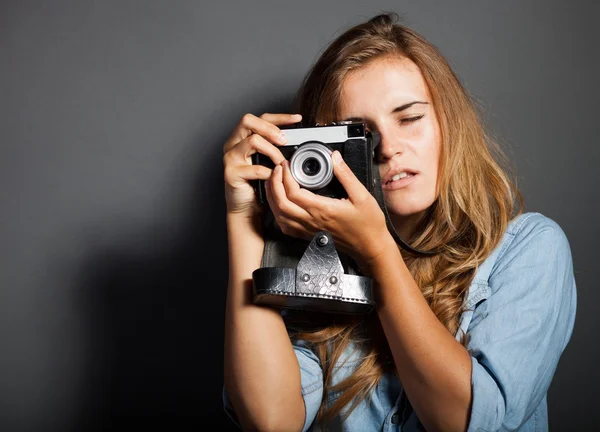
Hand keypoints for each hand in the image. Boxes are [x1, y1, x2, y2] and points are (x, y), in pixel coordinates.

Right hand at [223, 113, 301, 215]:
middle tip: (284, 140)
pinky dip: (268, 173)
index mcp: (242, 137)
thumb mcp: (269, 161)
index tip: (297, 119)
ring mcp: (230, 158)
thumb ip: (275, 148)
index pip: (260, 118)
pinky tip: (274, 177)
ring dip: (272, 151)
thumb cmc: (259, 184)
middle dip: (270, 128)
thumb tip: (295, 138)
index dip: (280, 117)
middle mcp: (233, 144)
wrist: (246, 208)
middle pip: (248, 120)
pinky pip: (254, 168)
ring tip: (281, 163)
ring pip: (252, 141)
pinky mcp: (231, 173)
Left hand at [265, 150, 394, 266]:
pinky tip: (279, 205)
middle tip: (278, 169)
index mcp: (323, 210)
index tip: (287, 164)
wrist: (370, 247)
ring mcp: (308, 230)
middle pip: (281, 204)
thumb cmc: (368, 225)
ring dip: (273, 198)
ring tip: (274, 183)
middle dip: (274, 184)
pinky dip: (278, 214)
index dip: (285, 177)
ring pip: (280, 216)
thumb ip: (346, 175)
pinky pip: (286, 227)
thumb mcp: (362, 195)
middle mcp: (312, 221)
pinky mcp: (309, 235)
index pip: (294, 193)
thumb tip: (335, 157)